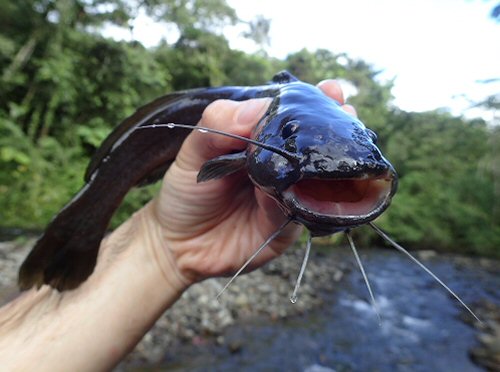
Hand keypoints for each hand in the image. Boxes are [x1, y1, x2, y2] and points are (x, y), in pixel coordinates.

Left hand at [143, 79, 355, 287]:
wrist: (177, 243)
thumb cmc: (186, 191)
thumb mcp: (194, 151)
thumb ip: (219, 125)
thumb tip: (258, 108)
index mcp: (262, 142)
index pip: (294, 117)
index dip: (315, 103)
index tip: (331, 90)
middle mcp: (282, 168)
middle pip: (318, 146)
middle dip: (338, 127)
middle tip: (346, 114)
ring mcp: (288, 198)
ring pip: (321, 180)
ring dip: (336, 164)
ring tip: (346, 146)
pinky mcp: (287, 227)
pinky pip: (303, 212)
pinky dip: (305, 199)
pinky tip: (305, 187)